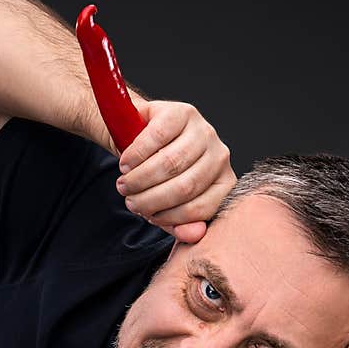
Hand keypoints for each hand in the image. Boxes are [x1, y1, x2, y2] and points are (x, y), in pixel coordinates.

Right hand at [114, 100, 235, 242]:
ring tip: (125, 184)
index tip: (149, 217)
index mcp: (223, 183)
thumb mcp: (170, 203)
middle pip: (185, 187)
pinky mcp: (182, 112)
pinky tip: (126, 163)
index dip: (171, 217)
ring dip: (140, 179)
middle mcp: (219, 156)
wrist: (142, 135)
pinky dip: (135, 156)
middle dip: (151, 199)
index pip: (201, 208)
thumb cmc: (159, 174)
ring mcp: (203, 131)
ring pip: (170, 164)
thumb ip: (181, 224)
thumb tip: (193, 235)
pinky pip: (156, 138)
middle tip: (130, 202)